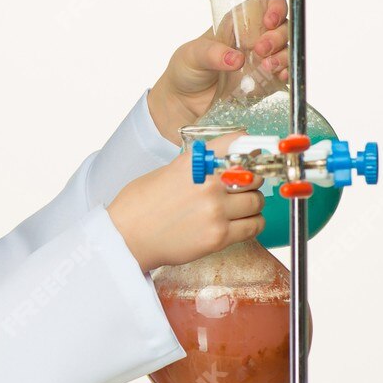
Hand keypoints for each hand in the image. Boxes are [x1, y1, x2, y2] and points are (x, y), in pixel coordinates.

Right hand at [106, 136, 264, 271]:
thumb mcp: (167, 172)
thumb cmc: (140, 206)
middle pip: (254, 175)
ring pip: (257, 202)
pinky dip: (252, 224)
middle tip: (241, 188)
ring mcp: (215, 211)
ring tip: (237, 209)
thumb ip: (199, 166)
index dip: (250, 149)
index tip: (253, 156)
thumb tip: (228, 163)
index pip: (238, 144)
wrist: (126, 238)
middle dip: (250, 181)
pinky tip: (240, 224)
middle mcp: (208, 184)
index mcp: (194, 163)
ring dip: (251, 204)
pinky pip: (254, 226)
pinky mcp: (218, 236)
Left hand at [145, 0, 290, 143]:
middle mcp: (256, 37)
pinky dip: (286, 72)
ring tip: (267, 66)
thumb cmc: (187, 69)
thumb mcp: (192, 55)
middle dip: (278, 36)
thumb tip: (235, 59)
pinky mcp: (267, 79)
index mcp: (239, 23)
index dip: (275, 7)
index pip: (267, 3)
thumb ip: (211, 54)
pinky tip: (277, 76)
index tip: (269, 21)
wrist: (185, 101)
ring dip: (283, 55)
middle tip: (261, 49)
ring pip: (288, 49)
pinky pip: (286, 73)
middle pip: (283, 26)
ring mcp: (264, 59)